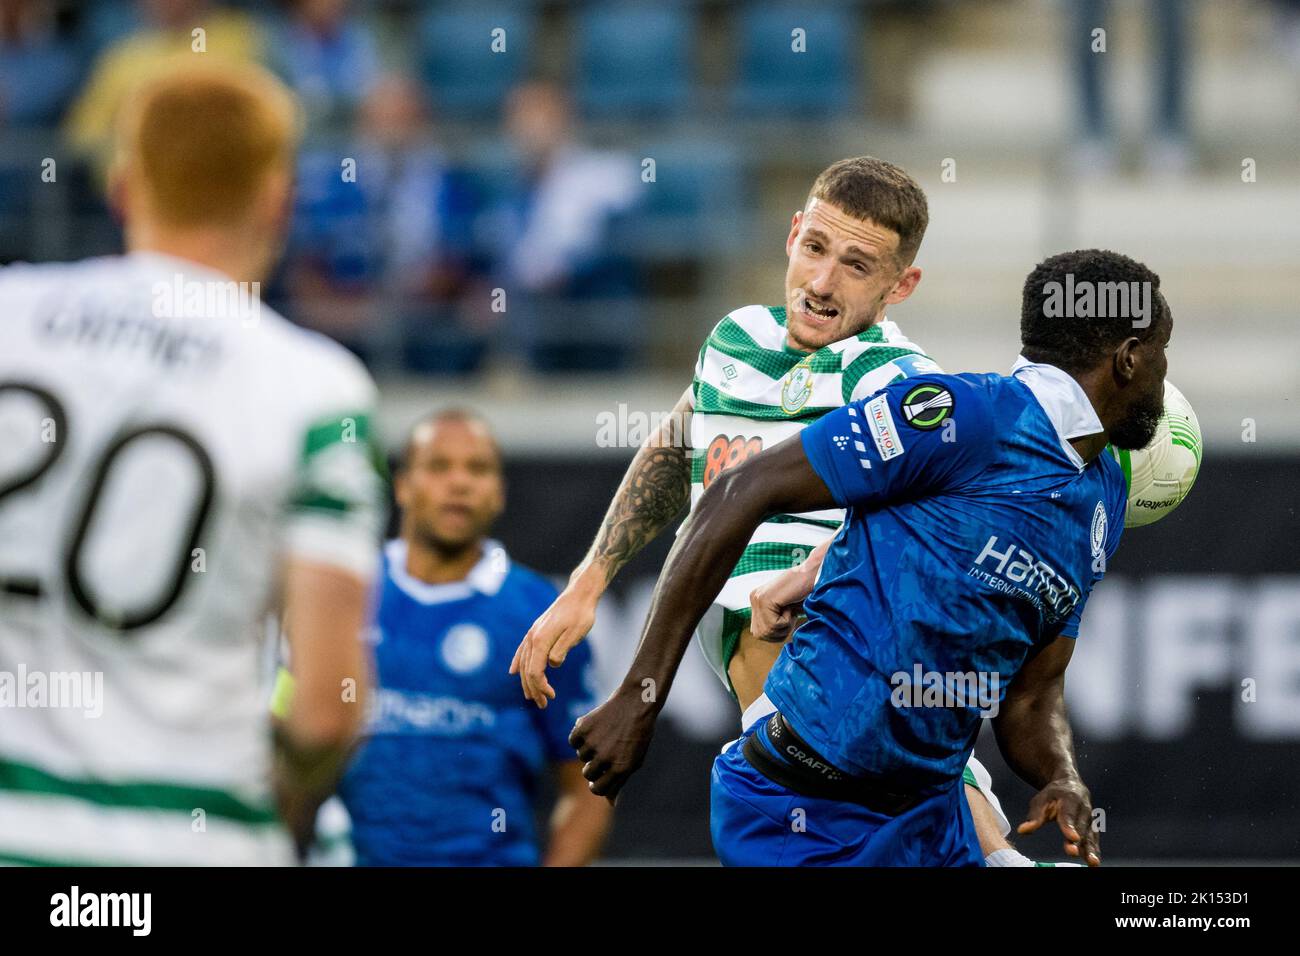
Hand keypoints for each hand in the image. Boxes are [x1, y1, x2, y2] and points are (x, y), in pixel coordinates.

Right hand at [511, 582, 597, 707]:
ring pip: (523, 662)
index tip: (552, 697)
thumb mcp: (576, 633)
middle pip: (527, 670)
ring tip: (531, 695)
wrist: (579, 594)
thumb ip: (562, 649)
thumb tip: (552, 665)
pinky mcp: (536, 631)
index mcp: (541, 640)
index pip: (534, 671)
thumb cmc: (581, 614)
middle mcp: (532, 638)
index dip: (540, 687)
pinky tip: (513, 672)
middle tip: (543, 705)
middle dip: (533, 689)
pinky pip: (522, 651)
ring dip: (526, 681)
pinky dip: (517, 663)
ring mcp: (532, 634)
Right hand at [568, 684, 658, 802]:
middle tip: (604, 751)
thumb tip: (611, 803)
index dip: (598, 785)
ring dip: (589, 748)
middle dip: (593, 766)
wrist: (636, 702)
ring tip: (605, 735)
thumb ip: (620, 781)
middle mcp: (605, 758)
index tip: (599, 778)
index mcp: (621, 769)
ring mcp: (593, 743)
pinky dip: (580, 736)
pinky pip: (573, 741)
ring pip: (581, 756)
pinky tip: (593, 728)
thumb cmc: (638, 733)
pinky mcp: (583, 728)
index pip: (599, 789)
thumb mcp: (634, 760)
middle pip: (588, 773)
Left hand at [749, 582, 801, 643]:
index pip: (758, 632)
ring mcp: (757, 598)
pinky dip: (787, 620)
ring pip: (767, 631)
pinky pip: (774, 625)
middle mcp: (754, 598)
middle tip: (789, 614)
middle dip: (779, 632)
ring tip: (790, 609)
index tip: (787, 616)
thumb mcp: (786, 609)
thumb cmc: (806, 592)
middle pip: (760, 635)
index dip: (776, 632)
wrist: (815, 574)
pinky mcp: (764, 599)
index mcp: (757, 600)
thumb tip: (768, 636)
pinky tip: (790, 606)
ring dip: (784, 626)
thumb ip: (773, 620)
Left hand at [1017, 778, 1099, 865]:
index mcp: (1070, 798)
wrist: (1070, 784)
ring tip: (1092, 862)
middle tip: (1073, 852)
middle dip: (1077, 841)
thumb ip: (1034, 817)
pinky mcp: (1093, 827)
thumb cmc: (1053, 795)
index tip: (1072, 837)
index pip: (1068, 814)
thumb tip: (1022, 831)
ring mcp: (1090, 818)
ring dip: (1091, 849)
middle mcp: (1083, 808)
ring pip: (1090, 835)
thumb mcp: (1041, 801)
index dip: (1069, 826)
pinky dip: (1094, 851)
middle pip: (1080, 827)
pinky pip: (1094, 840)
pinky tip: (1093, 863)